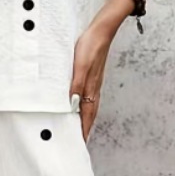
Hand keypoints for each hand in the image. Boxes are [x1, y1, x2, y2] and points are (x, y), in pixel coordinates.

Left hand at [69, 26, 112, 141]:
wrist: (101, 31)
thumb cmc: (90, 46)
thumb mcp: (80, 66)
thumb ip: (77, 85)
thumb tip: (73, 105)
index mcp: (91, 89)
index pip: (86, 116)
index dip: (82, 130)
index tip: (79, 144)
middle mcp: (94, 90)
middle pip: (89, 115)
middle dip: (84, 129)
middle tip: (79, 142)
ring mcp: (94, 84)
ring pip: (89, 107)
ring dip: (84, 120)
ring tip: (79, 130)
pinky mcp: (92, 77)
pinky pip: (88, 98)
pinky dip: (84, 107)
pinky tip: (80, 106)